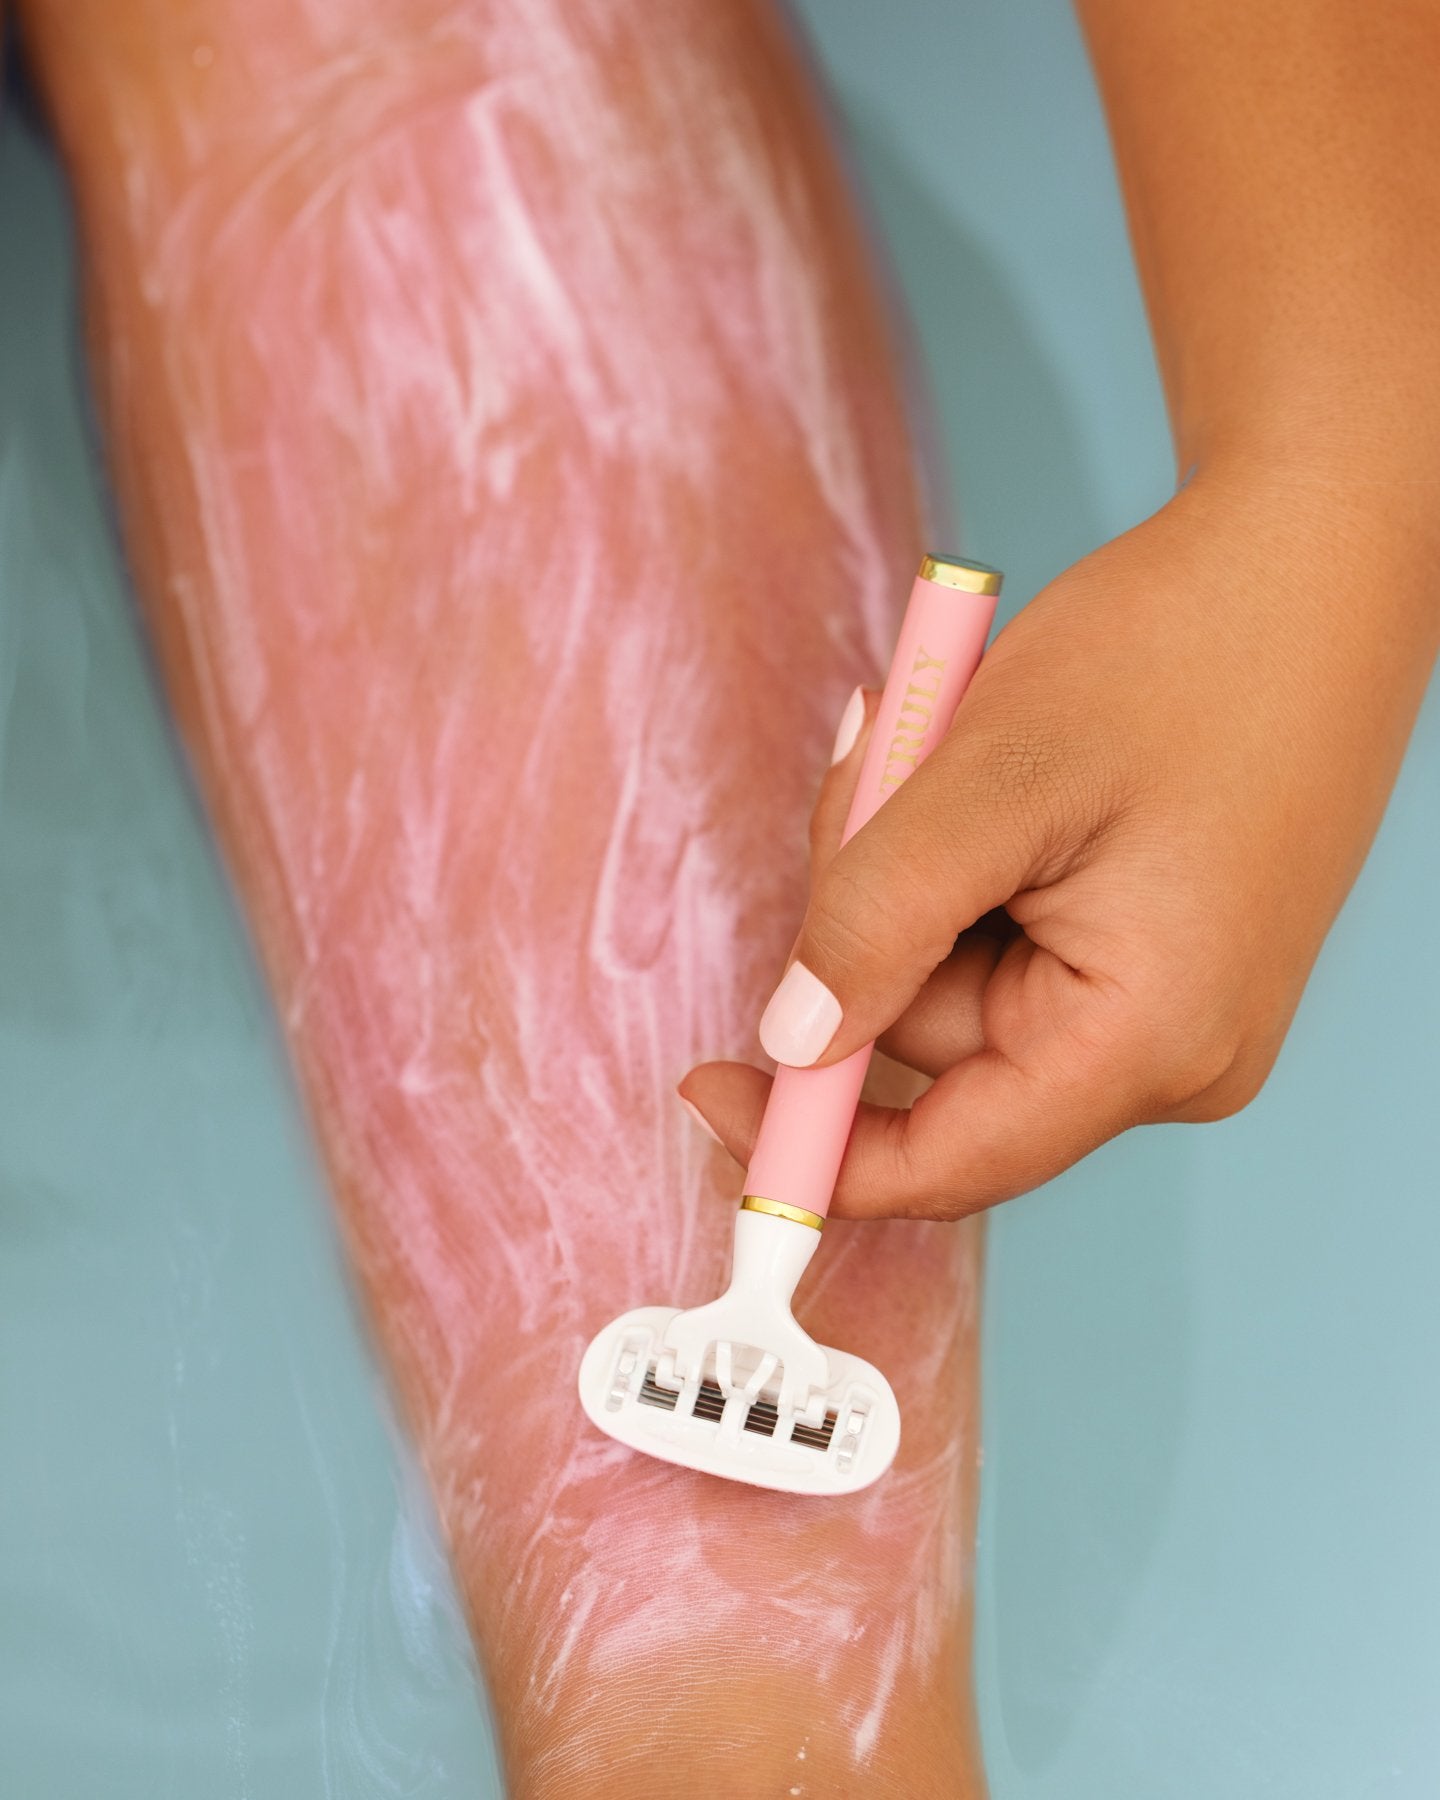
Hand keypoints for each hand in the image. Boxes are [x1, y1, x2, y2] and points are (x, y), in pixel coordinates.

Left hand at [679, 459, 1439, 1217]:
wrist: (1318, 566)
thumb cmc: (1183, 654)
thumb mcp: (995, 779)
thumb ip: (879, 919)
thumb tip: (791, 1042)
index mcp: (1148, 1041)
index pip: (946, 1163)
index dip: (810, 1141)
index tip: (705, 1084)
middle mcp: (1173, 1054)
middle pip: (936, 1043)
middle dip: (870, 913)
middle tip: (878, 764)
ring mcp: (1172, 1004)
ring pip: (959, 976)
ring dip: (914, 863)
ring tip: (952, 737)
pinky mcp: (1159, 950)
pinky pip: (1008, 936)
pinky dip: (965, 855)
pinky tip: (991, 762)